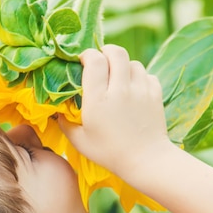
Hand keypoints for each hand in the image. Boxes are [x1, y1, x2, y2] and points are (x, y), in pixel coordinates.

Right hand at [60, 45, 169, 175]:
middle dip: (106, 51)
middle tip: (101, 60)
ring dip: (123, 66)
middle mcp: (120, 90)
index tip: (83, 61)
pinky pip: (147, 75)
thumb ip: (65, 124)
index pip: (94, 60)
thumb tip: (56, 112)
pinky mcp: (155, 94)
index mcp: (99, 99)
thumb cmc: (109, 153)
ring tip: (118, 77)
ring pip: (133, 62)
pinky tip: (133, 89)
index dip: (87, 55)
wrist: (146, 161)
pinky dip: (139, 77)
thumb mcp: (80, 142)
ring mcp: (141, 90)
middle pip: (116, 52)